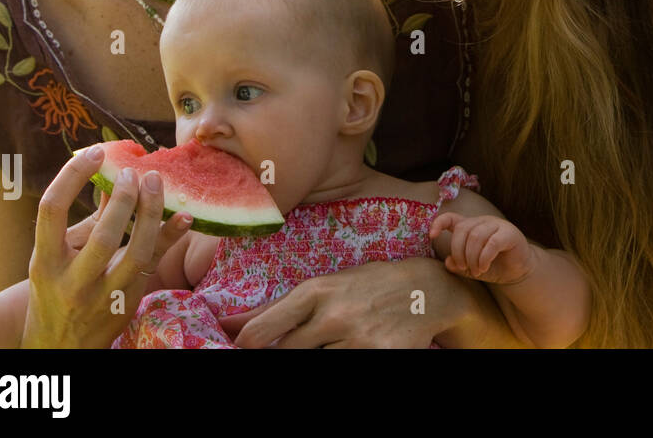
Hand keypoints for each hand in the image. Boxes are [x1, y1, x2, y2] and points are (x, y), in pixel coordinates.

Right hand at [20, 145, 191, 347]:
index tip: (95, 153)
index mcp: (43, 261)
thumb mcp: (58, 256)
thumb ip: (86, 219)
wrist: (57, 347)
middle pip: (102, 236)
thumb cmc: (55, 291)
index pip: (50, 210)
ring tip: (158, 183)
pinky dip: (170, 238)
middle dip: (124, 200)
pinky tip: (185, 216)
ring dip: (151, 214)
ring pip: (135, 253)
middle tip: (136, 172)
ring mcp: (100, 297)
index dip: (72, 177)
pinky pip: (153, 266)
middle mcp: (70, 281)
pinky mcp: (126, 304)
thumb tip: (114, 179)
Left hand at [223, 257, 446, 348]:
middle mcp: (334, 315)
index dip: (246, 346)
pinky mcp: (380, 356)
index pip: (263, 330)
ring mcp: (358, 339)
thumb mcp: (324, 287)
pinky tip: (350, 347)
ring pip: (316, 363)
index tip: (243, 350)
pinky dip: (342, 359)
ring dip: (320, 354)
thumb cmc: (368, 285)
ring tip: (331, 342)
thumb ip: (276, 309)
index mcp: (316, 291)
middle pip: (287, 353)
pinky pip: (346, 367)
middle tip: (310, 341)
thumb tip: (226, 325)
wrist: (427, 289)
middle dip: (288, 353)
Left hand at [430, 213, 533, 284]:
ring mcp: (497, 225)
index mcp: (470, 226)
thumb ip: (459, 265)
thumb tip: (447, 262)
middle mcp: (482, 222)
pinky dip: (484, 258)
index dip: (439, 223)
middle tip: (463, 267)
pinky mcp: (509, 233)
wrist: (518, 271)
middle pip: (462, 229)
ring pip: (476, 236)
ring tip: (476, 271)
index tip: (431, 235)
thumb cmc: (493, 266)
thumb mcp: (471, 268)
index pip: (451, 218)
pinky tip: (483, 268)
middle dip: (458, 251)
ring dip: (472, 257)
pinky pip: (492, 242)